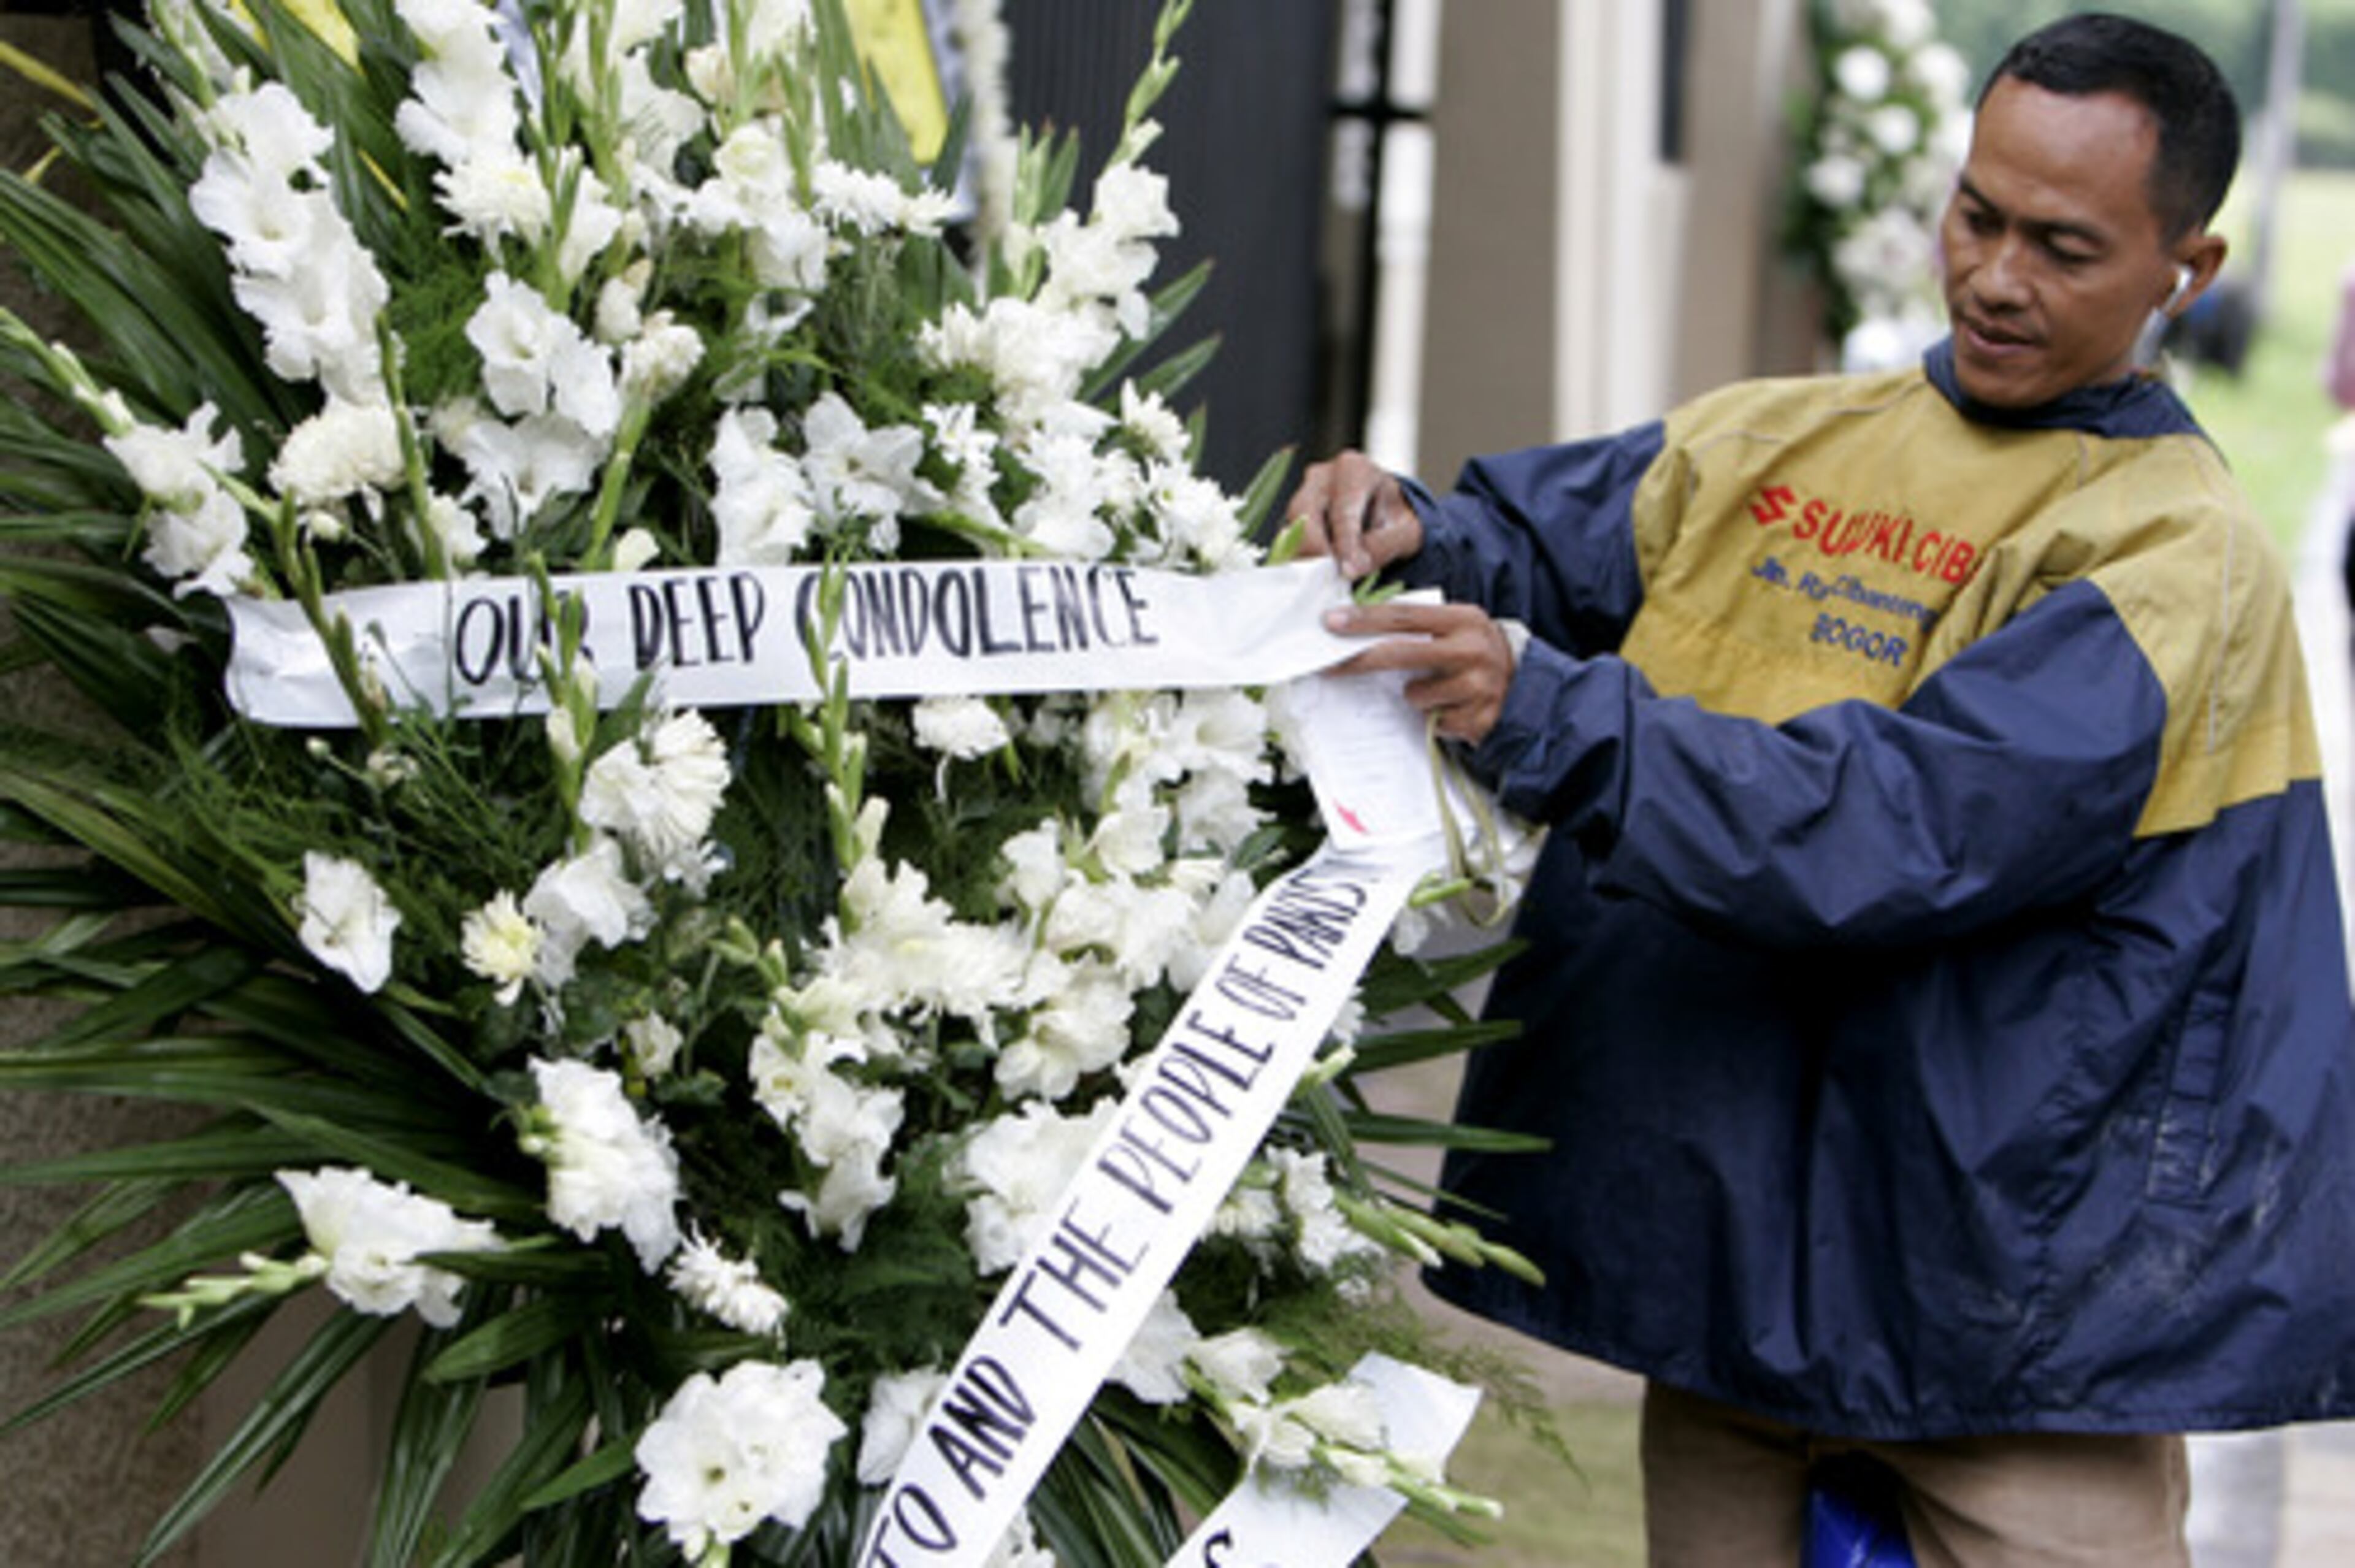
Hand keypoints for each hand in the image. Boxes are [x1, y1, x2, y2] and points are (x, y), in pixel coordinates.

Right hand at [1283, 450, 1423, 580]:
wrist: (1385, 513)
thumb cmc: (1396, 519)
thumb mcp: (1407, 532)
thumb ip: (1384, 546)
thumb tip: (1353, 568)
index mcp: (1354, 470)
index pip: (1343, 511)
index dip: (1345, 545)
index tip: (1348, 573)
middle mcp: (1322, 475)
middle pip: (1303, 513)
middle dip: (1315, 550)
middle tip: (1331, 579)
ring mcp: (1302, 494)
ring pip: (1290, 527)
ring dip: (1304, 556)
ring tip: (1326, 580)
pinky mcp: (1292, 515)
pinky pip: (1287, 539)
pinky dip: (1299, 559)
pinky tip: (1315, 577)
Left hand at [1323, 599, 1514, 743]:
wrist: (1524, 686)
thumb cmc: (1472, 652)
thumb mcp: (1457, 628)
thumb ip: (1420, 626)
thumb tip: (1359, 629)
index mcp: (1464, 620)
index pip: (1405, 616)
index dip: (1366, 619)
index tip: (1331, 622)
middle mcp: (1472, 650)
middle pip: (1402, 654)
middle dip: (1360, 660)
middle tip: (1329, 665)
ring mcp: (1477, 687)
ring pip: (1415, 695)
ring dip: (1415, 695)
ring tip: (1437, 689)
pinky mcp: (1477, 719)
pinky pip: (1434, 722)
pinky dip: (1436, 718)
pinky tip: (1453, 708)